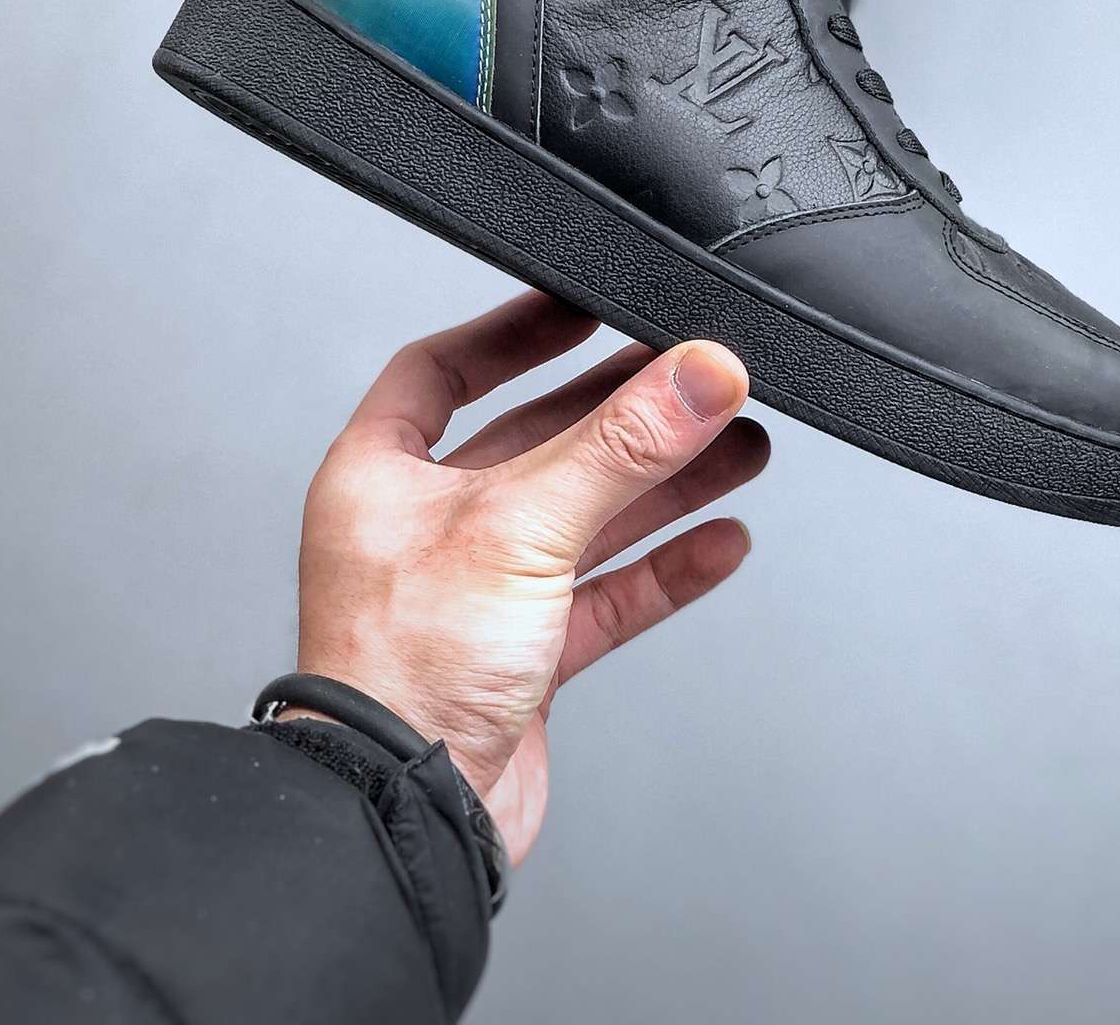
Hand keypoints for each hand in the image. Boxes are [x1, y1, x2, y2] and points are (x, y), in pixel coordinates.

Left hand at [295, 291, 767, 863]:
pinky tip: (720, 541)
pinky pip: (605, 595)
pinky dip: (663, 567)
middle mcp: (424, 528)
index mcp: (381, 476)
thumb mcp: (522, 526)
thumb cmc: (403, 673)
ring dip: (661, 484)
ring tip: (738, 444)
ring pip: (583, 517)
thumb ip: (620, 447)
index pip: (441, 370)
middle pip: (536, 441)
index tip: (582, 301)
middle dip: (622, 411)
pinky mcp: (522, 659)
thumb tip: (699, 373)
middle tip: (694, 376)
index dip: (512, 332)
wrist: (402, 818)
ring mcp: (476, 594)